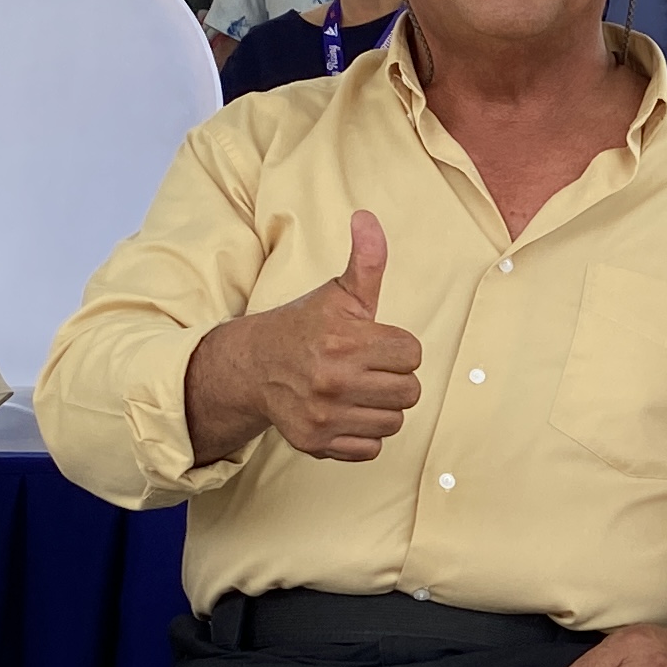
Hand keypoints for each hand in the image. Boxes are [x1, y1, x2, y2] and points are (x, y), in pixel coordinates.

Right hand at [214, 210, 421, 461]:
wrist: (253, 366)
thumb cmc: (304, 327)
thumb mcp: (338, 293)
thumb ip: (365, 260)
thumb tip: (366, 217)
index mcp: (345, 340)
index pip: (412, 354)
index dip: (397, 348)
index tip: (374, 344)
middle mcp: (334, 380)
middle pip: (409, 392)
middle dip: (392, 378)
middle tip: (366, 368)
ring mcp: (324, 414)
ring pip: (393, 421)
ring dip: (381, 407)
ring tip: (357, 390)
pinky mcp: (316, 441)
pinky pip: (371, 449)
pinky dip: (362, 435)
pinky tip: (345, 412)